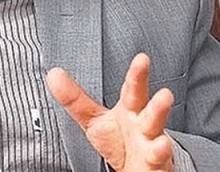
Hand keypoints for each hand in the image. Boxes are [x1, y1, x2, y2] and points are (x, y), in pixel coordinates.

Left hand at [46, 53, 174, 171]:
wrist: (136, 168)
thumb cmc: (118, 140)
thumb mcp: (93, 118)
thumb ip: (74, 98)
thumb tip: (53, 74)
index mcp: (130, 110)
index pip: (133, 90)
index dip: (137, 75)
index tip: (142, 59)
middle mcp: (144, 125)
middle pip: (151, 111)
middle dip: (158, 103)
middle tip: (165, 92)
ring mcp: (151, 144)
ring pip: (158, 134)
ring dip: (161, 128)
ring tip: (166, 118)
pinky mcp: (154, 164)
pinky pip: (158, 159)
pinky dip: (160, 152)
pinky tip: (162, 146)